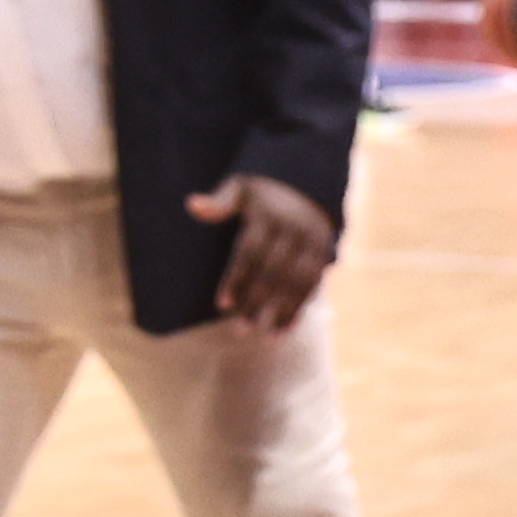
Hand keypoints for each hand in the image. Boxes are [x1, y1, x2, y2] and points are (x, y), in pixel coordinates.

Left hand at [191, 167, 340, 331]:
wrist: (306, 177)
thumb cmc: (260, 190)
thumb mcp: (239, 188)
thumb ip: (218, 202)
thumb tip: (191, 204)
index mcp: (268, 217)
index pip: (250, 252)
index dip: (236, 279)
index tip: (222, 305)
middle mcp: (293, 230)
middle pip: (273, 272)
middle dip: (257, 303)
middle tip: (240, 331)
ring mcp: (312, 242)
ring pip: (297, 282)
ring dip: (283, 312)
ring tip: (267, 339)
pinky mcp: (325, 251)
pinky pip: (314, 284)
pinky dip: (301, 307)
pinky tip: (286, 329)